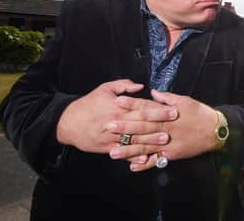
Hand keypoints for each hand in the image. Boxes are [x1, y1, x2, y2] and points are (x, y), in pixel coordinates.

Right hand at [56, 79, 176, 153]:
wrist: (69, 122)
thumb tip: (140, 86)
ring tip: (164, 141)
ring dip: (150, 140)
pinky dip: (133, 155)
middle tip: (174, 124)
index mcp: (118, 107)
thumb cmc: (88, 104)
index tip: (172, 109)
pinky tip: (145, 158)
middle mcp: (117, 122)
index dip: (158, 109)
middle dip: (159, 124)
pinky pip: (123, 152)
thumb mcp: (104, 89)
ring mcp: (112, 136)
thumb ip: (123, 85)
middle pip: (141, 123)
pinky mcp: (107, 147)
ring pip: (134, 139)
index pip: (142, 107)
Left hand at [114, 89, 217, 171]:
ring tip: (113, 152)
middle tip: (108, 127)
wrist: (215, 131)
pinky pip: (156, 160)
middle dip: (124, 127)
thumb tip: (153, 92)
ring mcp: (168, 143)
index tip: (117, 101)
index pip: (146, 107)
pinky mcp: (172, 155)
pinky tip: (132, 167)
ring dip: (128, 149)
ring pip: (145, 146)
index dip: (132, 104)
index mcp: (167, 113)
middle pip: (142, 127)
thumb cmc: (199, 113)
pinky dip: (144, 164)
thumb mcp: (185, 100)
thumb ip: (167, 97)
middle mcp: (165, 128)